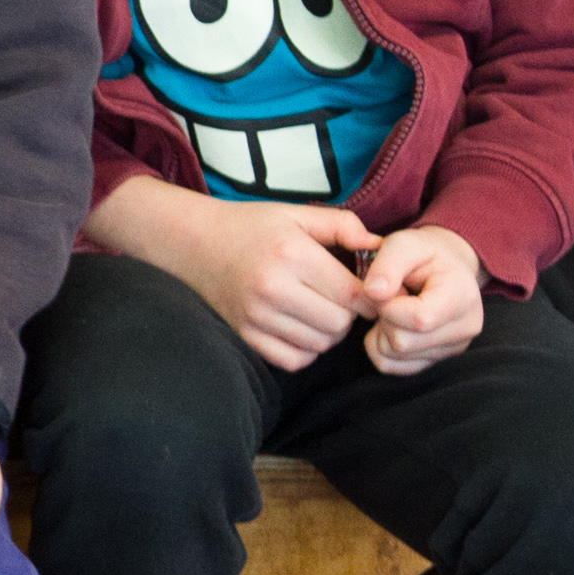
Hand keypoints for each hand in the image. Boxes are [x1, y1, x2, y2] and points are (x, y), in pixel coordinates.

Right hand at [99, 180, 384, 370]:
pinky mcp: (244, 335)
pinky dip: (305, 350)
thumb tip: (380, 247)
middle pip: (339, 324)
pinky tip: (301, 328)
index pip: (353, 294)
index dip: (371, 297)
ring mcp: (255, 315)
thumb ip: (342, 225)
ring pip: (320, 344)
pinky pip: (294, 360)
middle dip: (348, 315)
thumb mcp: (296, 214)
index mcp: (291, 254)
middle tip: (341, 301)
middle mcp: (272, 288)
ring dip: (328, 333)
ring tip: (320, 312)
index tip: (368, 291)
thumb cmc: (250, 227)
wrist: (193, 243)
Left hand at [358, 226, 484, 375]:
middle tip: (391, 297)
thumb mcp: (405, 244)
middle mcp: (465, 328)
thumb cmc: (423, 254)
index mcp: (462, 297)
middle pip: (403, 342)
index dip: (388, 306)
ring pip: (394, 356)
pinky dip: (381, 347)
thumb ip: (388, 264)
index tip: (386, 288)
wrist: (445, 268)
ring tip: (395, 308)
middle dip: (383, 318)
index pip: (419, 319)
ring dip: (381, 332)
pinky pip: (392, 366)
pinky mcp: (437, 361)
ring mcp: (453, 348)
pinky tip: (392, 325)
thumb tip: (373, 292)